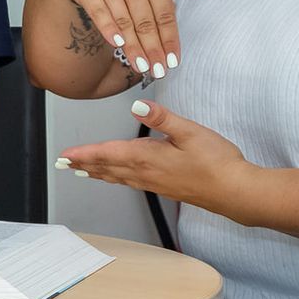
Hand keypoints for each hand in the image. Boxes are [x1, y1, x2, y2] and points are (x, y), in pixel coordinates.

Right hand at [54, 0, 211, 78]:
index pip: (165, 12)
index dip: (170, 38)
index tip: (174, 60)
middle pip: (145, 20)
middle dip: (153, 49)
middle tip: (159, 71)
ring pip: (123, 20)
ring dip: (133, 46)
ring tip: (142, 66)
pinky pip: (98, 12)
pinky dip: (108, 29)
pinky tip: (117, 44)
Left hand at [58, 99, 252, 216]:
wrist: (235, 192)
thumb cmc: (217, 162)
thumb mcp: (190, 132)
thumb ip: (162, 118)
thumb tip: (137, 106)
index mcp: (148, 157)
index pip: (108, 154)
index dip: (85, 154)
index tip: (65, 156)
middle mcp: (147, 173)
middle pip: (108, 168)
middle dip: (84, 165)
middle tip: (63, 165)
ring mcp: (155, 182)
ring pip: (118, 177)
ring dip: (97, 172)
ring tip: (81, 171)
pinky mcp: (164, 187)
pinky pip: (131, 182)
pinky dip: (115, 178)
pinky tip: (117, 177)